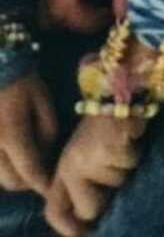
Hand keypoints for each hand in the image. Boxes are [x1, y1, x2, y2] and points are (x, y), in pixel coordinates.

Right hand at [0, 74, 57, 195]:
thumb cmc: (22, 82)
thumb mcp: (43, 101)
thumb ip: (48, 131)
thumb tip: (45, 156)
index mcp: (12, 134)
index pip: (29, 171)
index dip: (42, 183)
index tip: (52, 188)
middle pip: (11, 181)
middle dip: (28, 182)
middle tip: (40, 174)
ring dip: (13, 177)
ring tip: (25, 164)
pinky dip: (2, 168)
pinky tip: (10, 157)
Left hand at [44, 114, 144, 236]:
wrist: (117, 90)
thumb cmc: (104, 128)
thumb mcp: (87, 156)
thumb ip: (83, 185)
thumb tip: (89, 217)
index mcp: (63, 169)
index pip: (55, 211)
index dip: (70, 228)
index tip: (86, 233)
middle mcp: (72, 166)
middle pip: (91, 209)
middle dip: (109, 194)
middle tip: (114, 168)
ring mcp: (90, 158)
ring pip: (118, 183)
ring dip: (126, 168)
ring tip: (121, 145)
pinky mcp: (111, 147)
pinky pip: (130, 162)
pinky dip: (136, 151)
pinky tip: (130, 135)